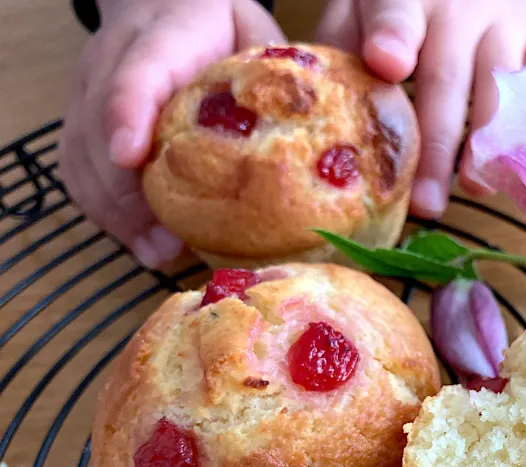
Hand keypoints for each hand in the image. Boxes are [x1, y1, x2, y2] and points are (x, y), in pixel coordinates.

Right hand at [59, 0, 283, 267]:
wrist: (169, 5)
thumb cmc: (221, 29)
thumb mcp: (256, 36)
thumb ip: (276, 78)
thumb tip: (321, 134)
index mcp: (161, 38)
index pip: (134, 75)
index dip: (127, 114)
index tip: (132, 158)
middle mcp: (111, 62)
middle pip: (98, 130)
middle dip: (127, 195)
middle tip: (167, 245)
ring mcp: (88, 92)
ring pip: (82, 157)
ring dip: (118, 215)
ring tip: (158, 256)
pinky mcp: (82, 121)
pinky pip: (78, 172)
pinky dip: (107, 213)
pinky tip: (141, 243)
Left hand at [317, 0, 525, 218]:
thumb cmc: (396, 11)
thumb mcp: (357, 15)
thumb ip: (340, 52)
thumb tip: (312, 115)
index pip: (396, 14)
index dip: (394, 38)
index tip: (386, 63)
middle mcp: (462, 5)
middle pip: (448, 80)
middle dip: (437, 145)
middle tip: (426, 203)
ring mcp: (508, 21)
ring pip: (503, 91)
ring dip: (489, 147)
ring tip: (475, 189)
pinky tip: (523, 177)